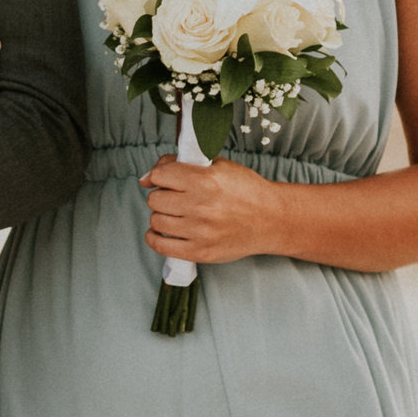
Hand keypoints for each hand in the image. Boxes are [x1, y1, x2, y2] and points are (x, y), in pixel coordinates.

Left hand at [143, 152, 279, 266]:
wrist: (271, 219)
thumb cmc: (245, 190)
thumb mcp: (218, 166)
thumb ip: (182, 164)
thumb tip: (146, 177)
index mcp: (205, 180)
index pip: (160, 175)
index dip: (159, 175)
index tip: (164, 180)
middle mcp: (201, 206)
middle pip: (155, 199)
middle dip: (161, 196)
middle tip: (174, 198)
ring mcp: (200, 231)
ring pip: (156, 221)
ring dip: (161, 216)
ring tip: (174, 214)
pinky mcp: (200, 252)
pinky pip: (160, 246)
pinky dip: (154, 238)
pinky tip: (162, 232)